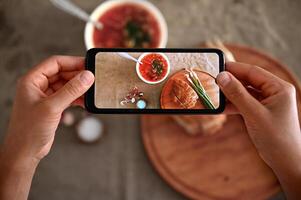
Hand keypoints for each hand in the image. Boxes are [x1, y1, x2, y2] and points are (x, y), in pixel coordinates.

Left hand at [0, 56, 93, 199]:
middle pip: (61, 73)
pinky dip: (76, 98)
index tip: (87, 64)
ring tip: (90, 90)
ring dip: (78, 88)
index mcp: (32, 81)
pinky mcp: (52, 107)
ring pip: (66, 85)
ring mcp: (45, 97)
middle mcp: (38, 86)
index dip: (72, 62)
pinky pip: (67, 96)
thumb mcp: (52, 107)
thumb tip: (87, 76)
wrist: (24, 152)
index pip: (54, 63)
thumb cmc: (29, 130)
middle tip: (92, 78)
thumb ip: (71, 91)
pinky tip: (84, 101)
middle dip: (77, 76)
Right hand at [216, 62, 300, 198]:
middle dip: (230, 82)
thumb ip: (237, 94)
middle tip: (212, 81)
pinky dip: (233, 105)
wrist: (285, 160)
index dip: (234, 69)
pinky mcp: (261, 111)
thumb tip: (222, 77)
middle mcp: (274, 92)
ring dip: (230, 94)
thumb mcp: (254, 113)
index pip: (253, 72)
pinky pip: (244, 103)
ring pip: (244, 92)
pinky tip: (221, 107)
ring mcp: (267, 102)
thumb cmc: (276, 137)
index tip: (217, 68)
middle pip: (248, 81)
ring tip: (214, 94)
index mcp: (279, 87)